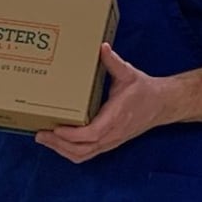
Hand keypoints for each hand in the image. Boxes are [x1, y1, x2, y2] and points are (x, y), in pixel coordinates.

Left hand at [35, 45, 180, 163]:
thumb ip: (114, 62)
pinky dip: (71, 152)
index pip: (92, 133)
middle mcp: (113, 133)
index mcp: (116, 117)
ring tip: (44, 139)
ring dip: (62, 150)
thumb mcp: (129, 74)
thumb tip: (102, 47)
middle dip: (58, 144)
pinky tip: (58, 144)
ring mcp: (111, 141)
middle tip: (39, 133)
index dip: (72, 134)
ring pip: (83, 154)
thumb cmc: (144, 89)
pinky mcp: (109, 143)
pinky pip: (88, 154)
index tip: (55, 128)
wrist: (163, 104)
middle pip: (83, 148)